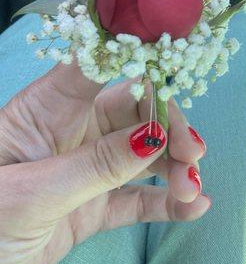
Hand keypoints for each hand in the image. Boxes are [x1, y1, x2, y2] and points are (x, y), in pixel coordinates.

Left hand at [0, 60, 209, 263]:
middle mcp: (72, 130)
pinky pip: (137, 198)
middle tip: (191, 152)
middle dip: (166, 127)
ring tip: (191, 188)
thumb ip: (93, 165)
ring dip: (173, 166)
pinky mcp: (96, 204)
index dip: (132, 56)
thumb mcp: (33, 191)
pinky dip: (165, 202)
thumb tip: (151, 137)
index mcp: (47, 109)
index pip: (95, 68)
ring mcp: (87, 168)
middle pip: (133, 111)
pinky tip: (194, 207)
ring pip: (142, 154)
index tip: (172, 61)